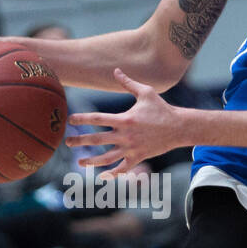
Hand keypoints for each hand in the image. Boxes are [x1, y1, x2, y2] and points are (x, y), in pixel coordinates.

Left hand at [66, 69, 180, 174]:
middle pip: (97, 140)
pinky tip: (101, 176)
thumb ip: (128, 83)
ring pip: (107, 158)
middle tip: (67, 142)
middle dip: (80, 141)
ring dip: (92, 161)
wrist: (179, 127)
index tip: (70, 120)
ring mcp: (131, 148)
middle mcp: (126, 135)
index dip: (82, 119)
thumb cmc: (162, 108)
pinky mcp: (138, 158)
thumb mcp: (146, 92)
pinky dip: (112, 174)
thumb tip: (116, 70)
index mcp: (125, 119)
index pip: (98, 119)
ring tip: (80, 162)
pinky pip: (122, 169)